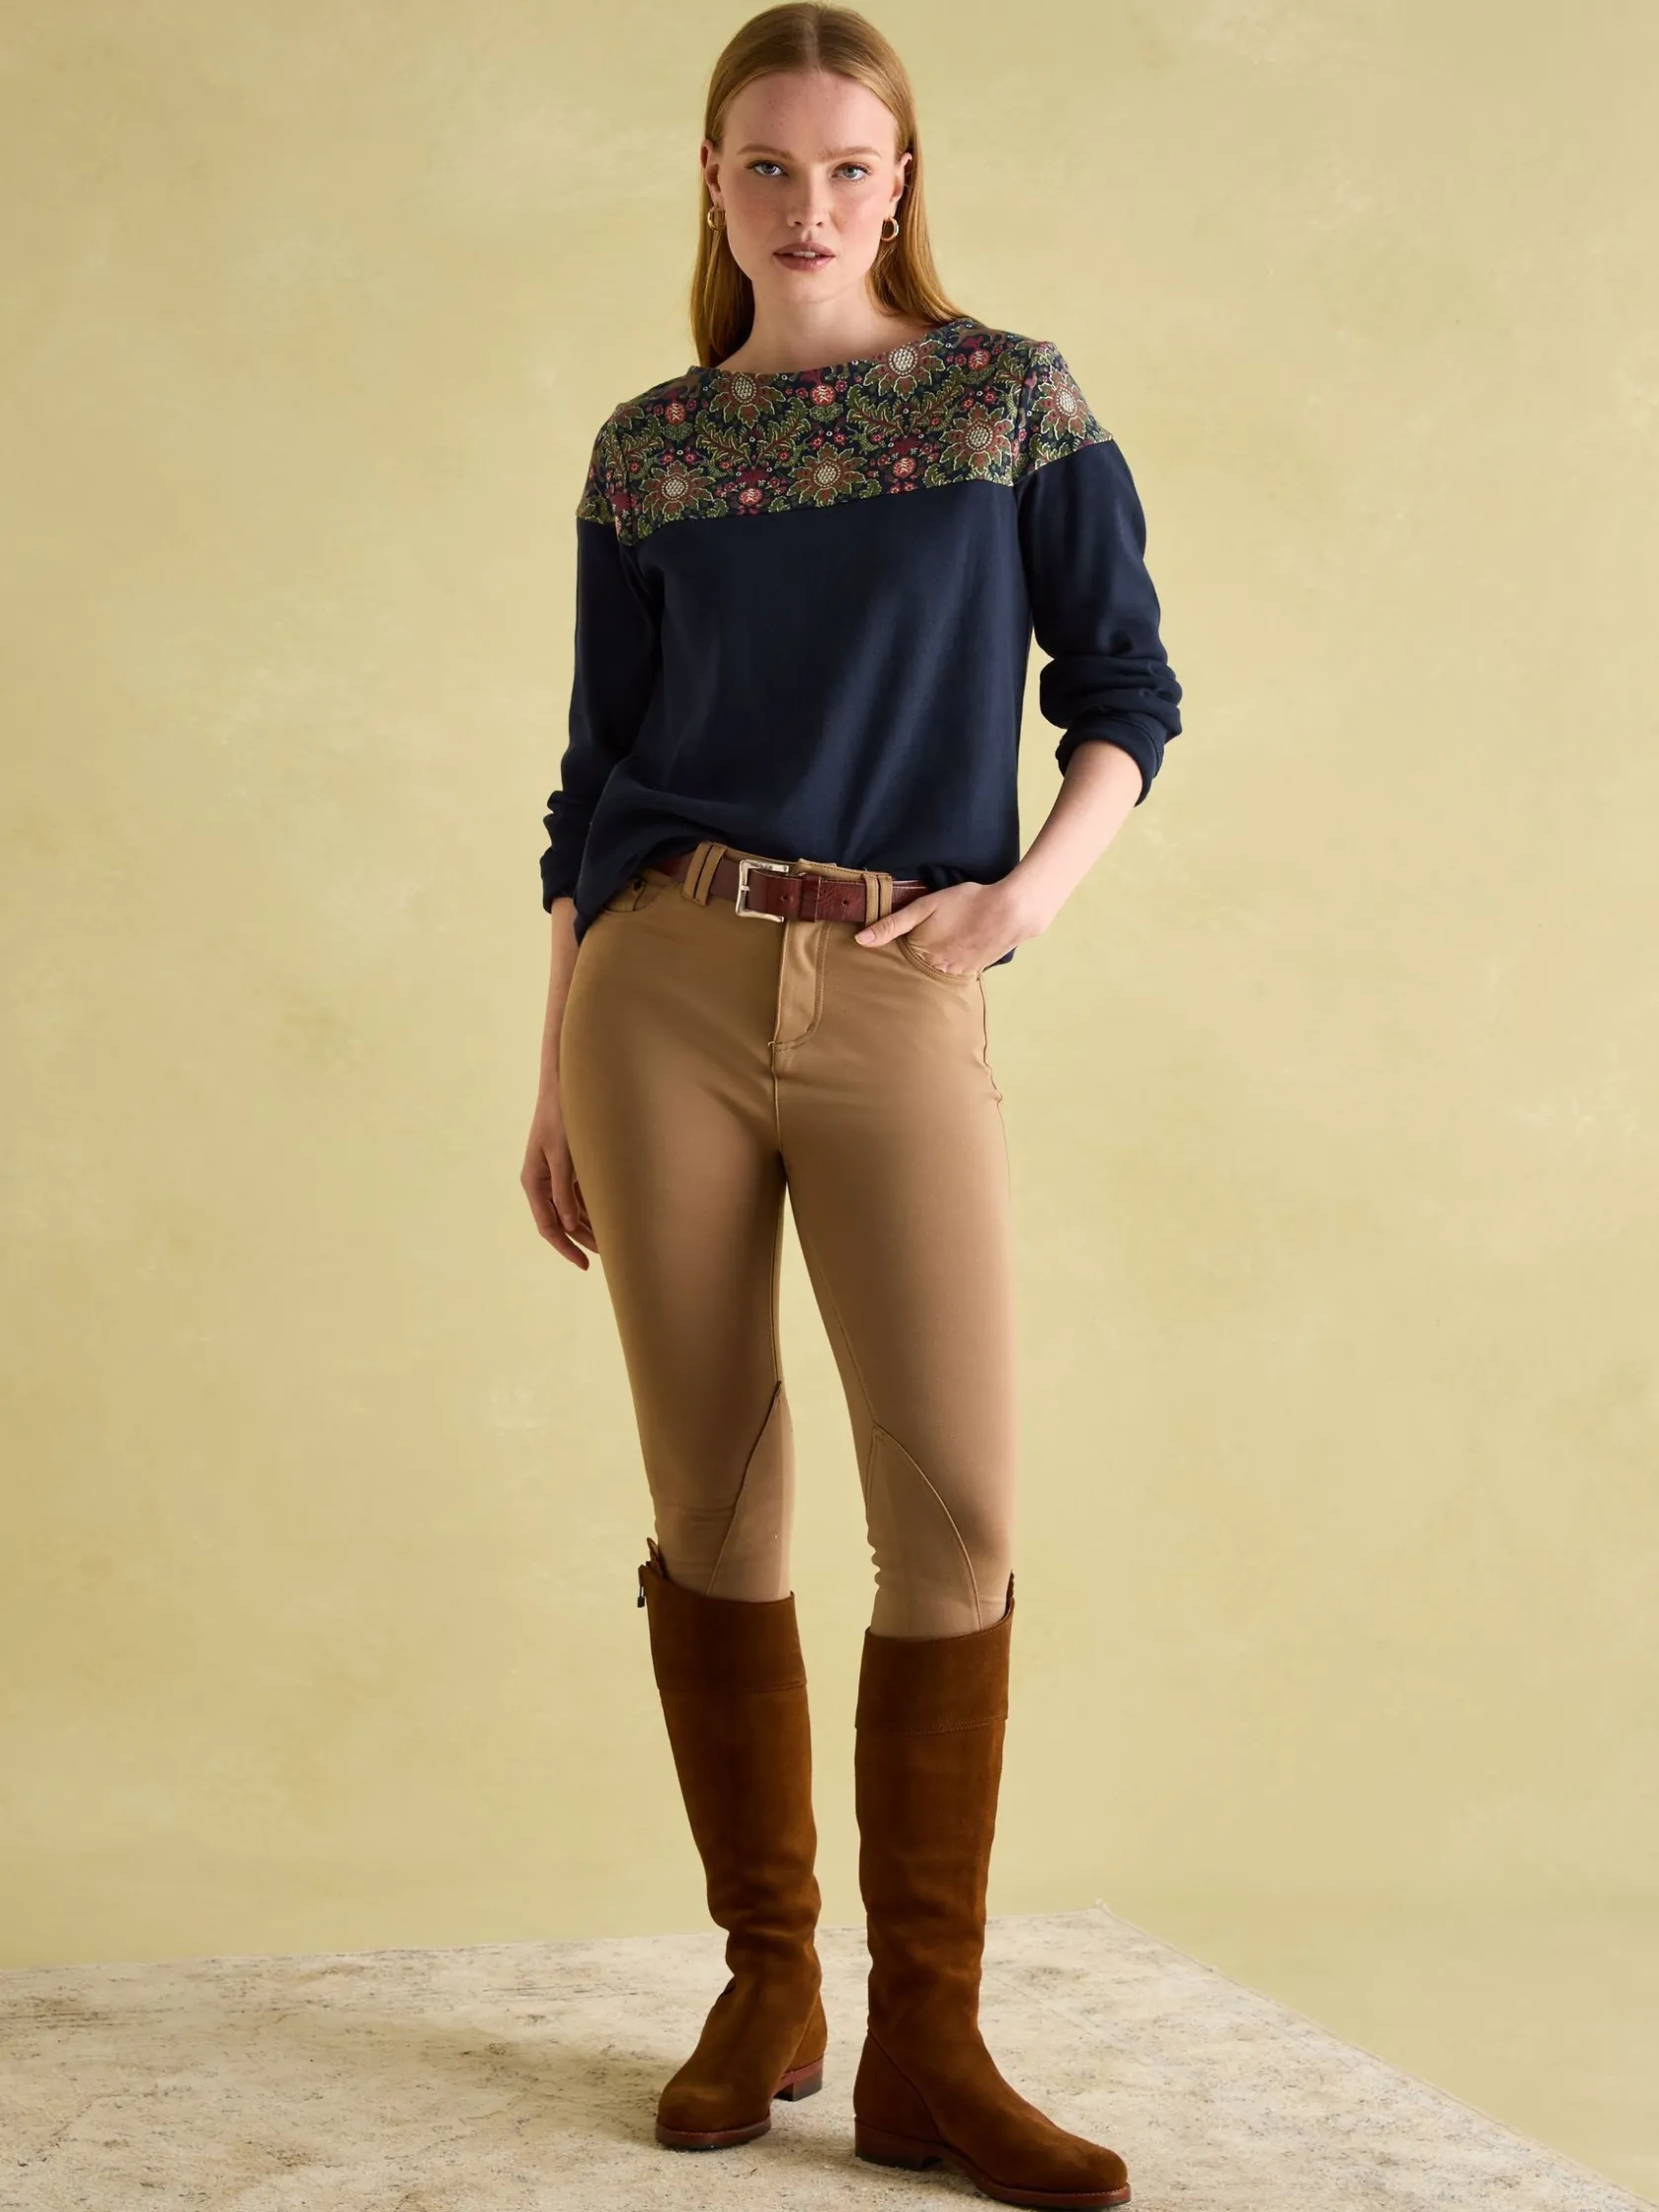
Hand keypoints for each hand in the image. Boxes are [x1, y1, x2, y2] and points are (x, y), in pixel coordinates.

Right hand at [521, 1094, 597, 1267]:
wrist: (564, 1088)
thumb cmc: (560, 1118)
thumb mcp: (563, 1156)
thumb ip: (564, 1191)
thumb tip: (567, 1224)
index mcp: (534, 1182)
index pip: (548, 1226)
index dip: (565, 1247)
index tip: (584, 1264)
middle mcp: (542, 1183)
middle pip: (561, 1222)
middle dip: (582, 1240)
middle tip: (610, 1255)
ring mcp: (556, 1176)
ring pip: (572, 1211)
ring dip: (589, 1226)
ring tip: (614, 1241)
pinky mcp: (569, 1168)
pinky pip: (579, 1196)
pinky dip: (593, 1208)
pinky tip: (610, 1217)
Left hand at [853, 877, 1038, 973]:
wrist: (1011, 912)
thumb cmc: (966, 903)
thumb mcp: (924, 907)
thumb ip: (892, 924)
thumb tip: (860, 941)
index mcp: (921, 955)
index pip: (897, 961)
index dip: (892, 954)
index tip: (886, 951)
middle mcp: (938, 971)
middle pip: (916, 971)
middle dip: (910, 965)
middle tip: (913, 949)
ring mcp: (958, 973)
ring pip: (935, 974)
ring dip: (931, 967)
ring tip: (936, 949)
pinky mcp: (975, 971)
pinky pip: (955, 973)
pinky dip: (951, 965)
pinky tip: (955, 951)